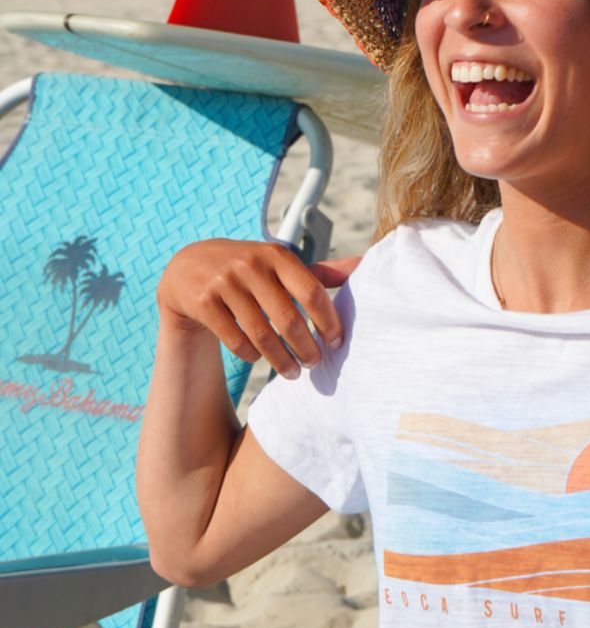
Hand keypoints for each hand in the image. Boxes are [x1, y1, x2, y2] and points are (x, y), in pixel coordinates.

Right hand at [158, 239, 361, 378]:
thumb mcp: (279, 265)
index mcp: (277, 255)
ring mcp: (224, 283)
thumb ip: (319, 272)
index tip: (335, 343)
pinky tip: (258, 358)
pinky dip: (251, 355)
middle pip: (288, 319)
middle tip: (314, 364)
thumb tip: (363, 266)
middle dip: (305, 348)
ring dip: (280, 360)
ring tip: (291, 372)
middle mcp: (250, 265)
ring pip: (261, 335)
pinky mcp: (202, 303)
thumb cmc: (249, 271)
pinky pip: (235, 340)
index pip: (312, 292)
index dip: (328, 322)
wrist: (187, 268)